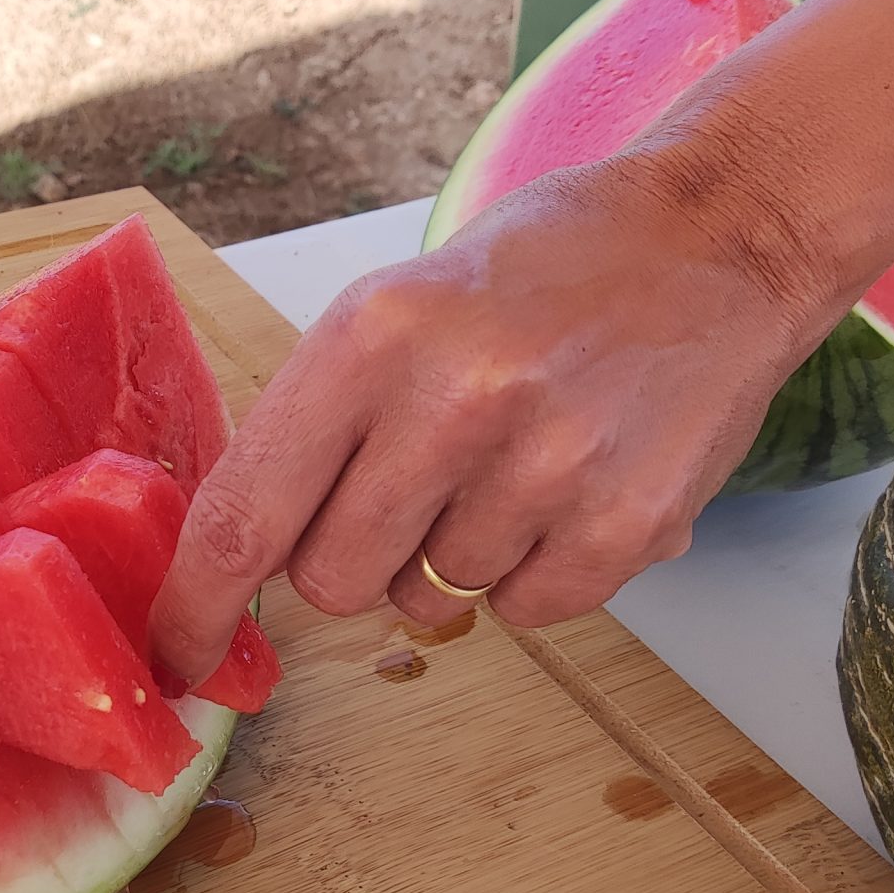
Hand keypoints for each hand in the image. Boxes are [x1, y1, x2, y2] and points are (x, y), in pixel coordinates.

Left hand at [148, 147, 840, 680]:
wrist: (719, 236)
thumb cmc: (544, 271)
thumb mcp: (403, 304)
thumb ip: (324, 420)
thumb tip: (243, 556)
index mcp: (372, 332)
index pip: (246, 510)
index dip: (197, 604)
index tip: (174, 656)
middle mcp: (452, 399)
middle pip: (333, 582)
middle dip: (353, 559)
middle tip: (416, 484)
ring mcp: (546, 467)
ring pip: (431, 602)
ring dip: (454, 557)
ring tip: (518, 458)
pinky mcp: (626, 524)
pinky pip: (526, 611)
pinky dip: (536, 571)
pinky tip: (574, 485)